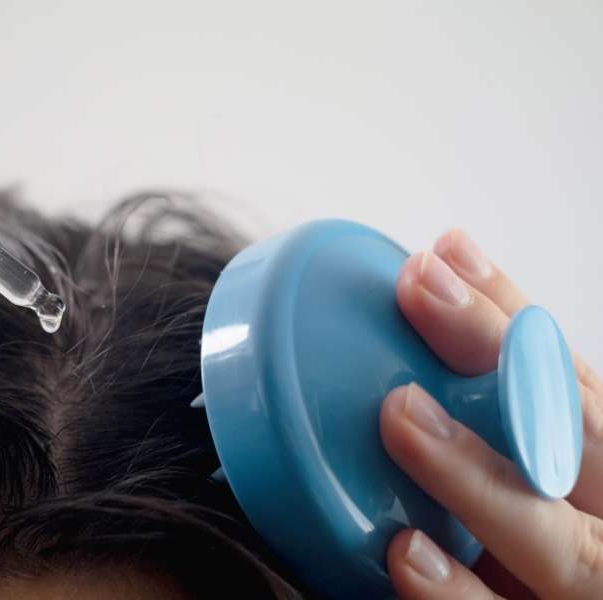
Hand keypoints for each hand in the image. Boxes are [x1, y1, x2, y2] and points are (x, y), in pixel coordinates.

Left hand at [381, 230, 602, 598]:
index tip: (445, 255)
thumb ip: (504, 406)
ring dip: (478, 475)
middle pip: (578, 435)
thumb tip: (432, 291)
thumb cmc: (549, 543)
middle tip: (422, 291)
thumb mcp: (541, 471)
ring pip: (560, 544)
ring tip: (403, 414)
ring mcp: (586, 592)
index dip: (511, 313)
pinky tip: (407, 552)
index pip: (573, 380)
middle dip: (503, 355)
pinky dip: (459, 595)